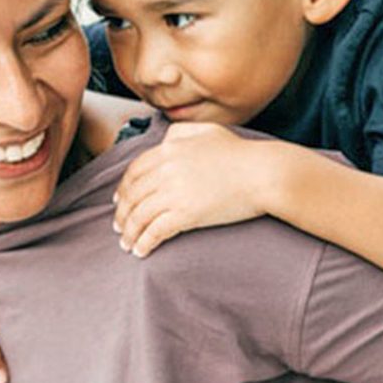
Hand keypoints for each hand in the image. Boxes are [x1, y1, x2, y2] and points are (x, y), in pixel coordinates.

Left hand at [113, 122, 263, 257]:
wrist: (263, 173)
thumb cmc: (240, 153)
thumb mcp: (207, 131)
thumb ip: (181, 131)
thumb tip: (164, 139)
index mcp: (168, 148)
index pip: (134, 171)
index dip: (123, 189)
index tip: (119, 201)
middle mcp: (166, 169)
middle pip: (132, 195)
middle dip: (122, 214)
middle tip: (119, 226)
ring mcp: (175, 192)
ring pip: (139, 216)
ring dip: (129, 232)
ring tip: (127, 244)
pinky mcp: (186, 214)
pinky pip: (155, 231)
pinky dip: (144, 243)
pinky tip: (141, 251)